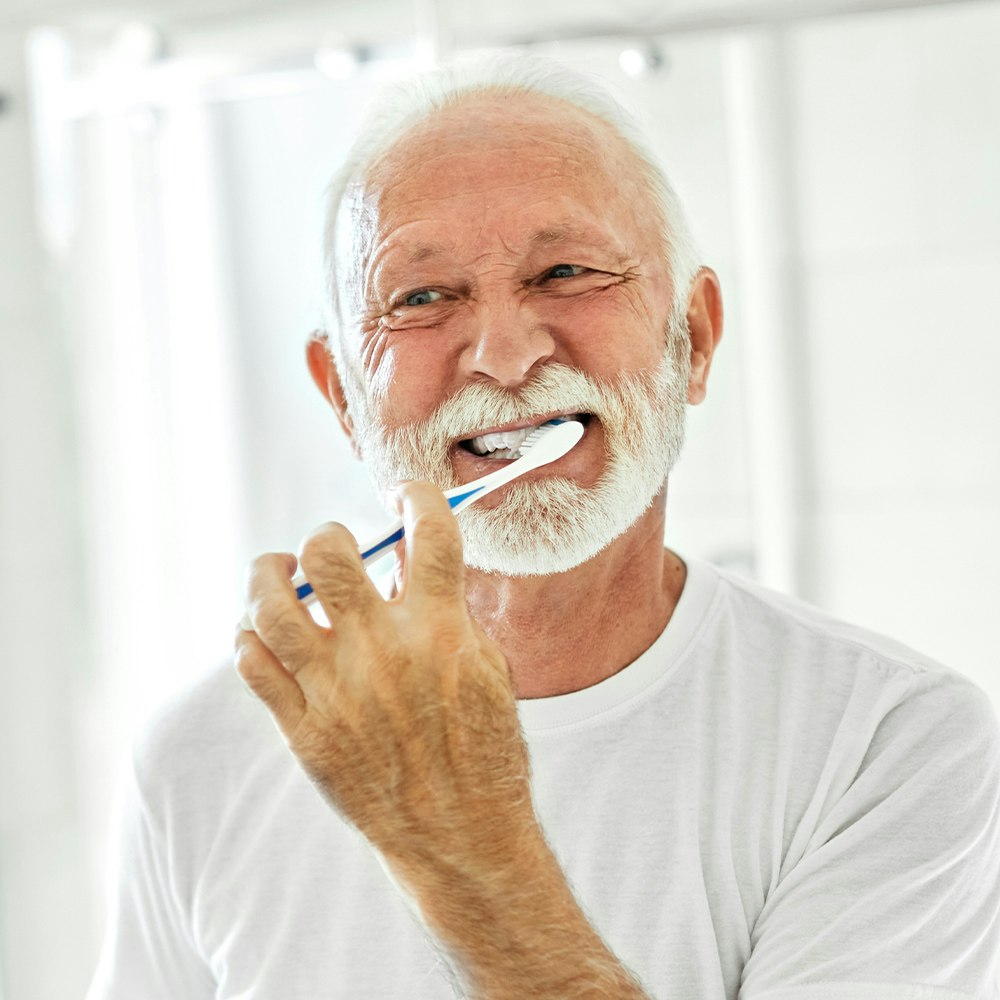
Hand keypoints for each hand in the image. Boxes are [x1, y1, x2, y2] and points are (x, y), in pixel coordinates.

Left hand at [235, 481, 533, 874]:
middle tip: (332, 547)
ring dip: (268, 574)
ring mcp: (335, 691)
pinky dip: (251, 636)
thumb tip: (408, 559)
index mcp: (440, 630)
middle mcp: (382, 652)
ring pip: (270, 604)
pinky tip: (264, 631)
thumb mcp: (486, 667)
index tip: (407, 497)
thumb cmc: (483, 750)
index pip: (427, 532)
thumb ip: (448, 610)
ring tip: (279, 570)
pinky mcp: (304, 729)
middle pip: (328, 555)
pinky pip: (252, 664)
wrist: (459, 834)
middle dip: (327, 535)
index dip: (416, 498)